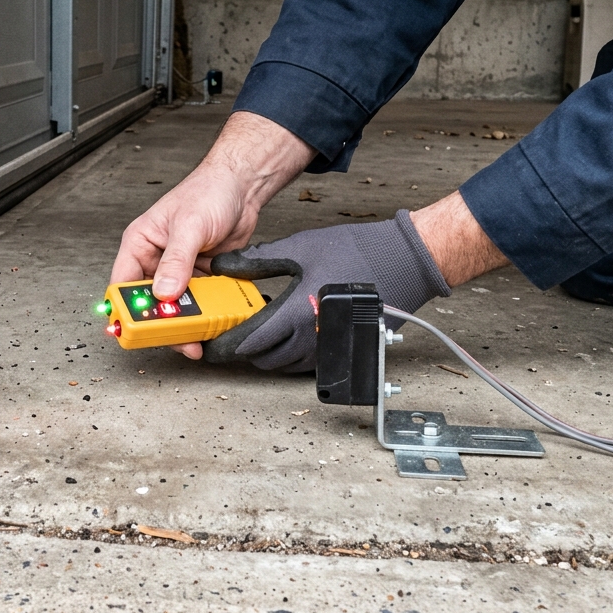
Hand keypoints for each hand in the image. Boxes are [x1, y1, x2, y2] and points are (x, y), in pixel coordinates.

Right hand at [110, 112, 314, 357]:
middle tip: (173, 339)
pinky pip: (198, 302)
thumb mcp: (190, 226)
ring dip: (184, 323)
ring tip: (196, 339)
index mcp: (140, 244)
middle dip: (159, 322)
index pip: (123, 284)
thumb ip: (176, 261)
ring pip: (174, 307)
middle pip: (148, 302)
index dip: (125, 309)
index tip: (133, 329)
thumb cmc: (209, 192)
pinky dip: (204, 315)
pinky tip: (211, 324)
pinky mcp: (200, 277)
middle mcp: (155, 260)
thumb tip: (164, 292)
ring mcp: (178, 271)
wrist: (243, 189)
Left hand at [204, 211, 450, 371]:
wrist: (402, 261)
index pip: (249, 342)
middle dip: (244, 350)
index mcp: (296, 314)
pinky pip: (306, 363)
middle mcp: (312, 339)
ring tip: (260, 329)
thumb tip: (224, 266)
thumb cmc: (355, 251)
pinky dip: (290, 353)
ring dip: (267, 352)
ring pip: (285, 364)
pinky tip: (289, 332)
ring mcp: (329, 348)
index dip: (225, 346)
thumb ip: (256, 261)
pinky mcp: (342, 350)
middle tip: (233, 333)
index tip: (210, 344)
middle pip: (264, 359)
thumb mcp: (299, 248)